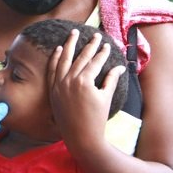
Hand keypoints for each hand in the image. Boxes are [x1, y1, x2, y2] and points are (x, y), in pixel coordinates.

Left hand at [48, 29, 125, 151]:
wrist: (81, 138)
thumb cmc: (96, 119)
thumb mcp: (105, 98)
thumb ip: (110, 80)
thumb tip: (120, 67)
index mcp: (84, 82)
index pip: (94, 62)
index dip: (102, 53)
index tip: (107, 45)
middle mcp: (69, 81)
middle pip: (80, 58)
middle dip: (89, 45)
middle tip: (95, 35)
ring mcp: (59, 85)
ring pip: (64, 60)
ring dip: (69, 45)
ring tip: (74, 33)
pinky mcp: (53, 90)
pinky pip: (52, 70)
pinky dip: (55, 59)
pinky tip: (59, 49)